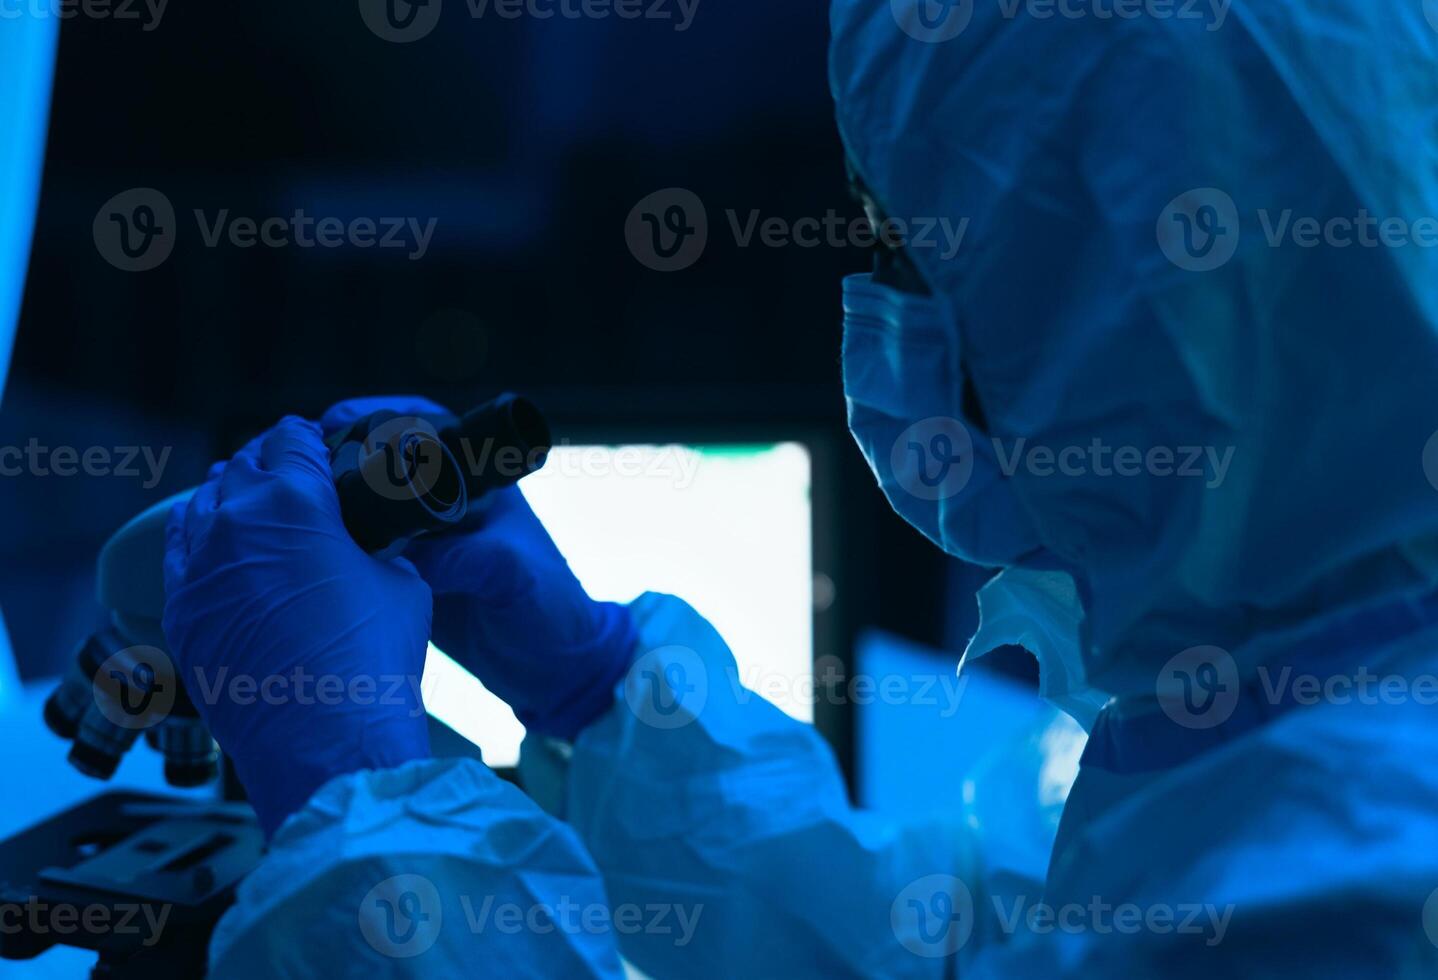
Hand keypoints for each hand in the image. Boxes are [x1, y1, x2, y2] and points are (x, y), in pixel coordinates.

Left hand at [162, 417, 432, 836]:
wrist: (324, 738)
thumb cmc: (370, 661)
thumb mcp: (404, 585)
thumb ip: (379, 550)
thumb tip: (372, 551)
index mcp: (294, 500)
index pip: (293, 439)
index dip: (312, 438)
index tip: (321, 445)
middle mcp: (235, 523)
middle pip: (243, 465)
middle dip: (271, 462)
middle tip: (296, 475)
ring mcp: (200, 568)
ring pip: (205, 504)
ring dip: (232, 494)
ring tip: (256, 504)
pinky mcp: (183, 611)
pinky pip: (179, 552)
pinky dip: (200, 537)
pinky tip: (216, 540)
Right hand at [322, 397, 638, 739]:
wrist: (554, 670)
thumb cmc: (552, 611)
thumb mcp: (514, 576)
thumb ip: (472, 560)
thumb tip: (417, 561)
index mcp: (481, 482)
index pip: (423, 426)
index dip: (376, 419)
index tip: (335, 423)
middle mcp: (446, 503)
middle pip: (379, 464)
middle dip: (336, 464)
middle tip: (298, 474)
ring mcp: (423, 541)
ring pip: (365, 509)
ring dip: (331, 509)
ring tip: (291, 513)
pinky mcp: (407, 579)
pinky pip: (364, 556)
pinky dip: (336, 553)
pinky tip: (304, 558)